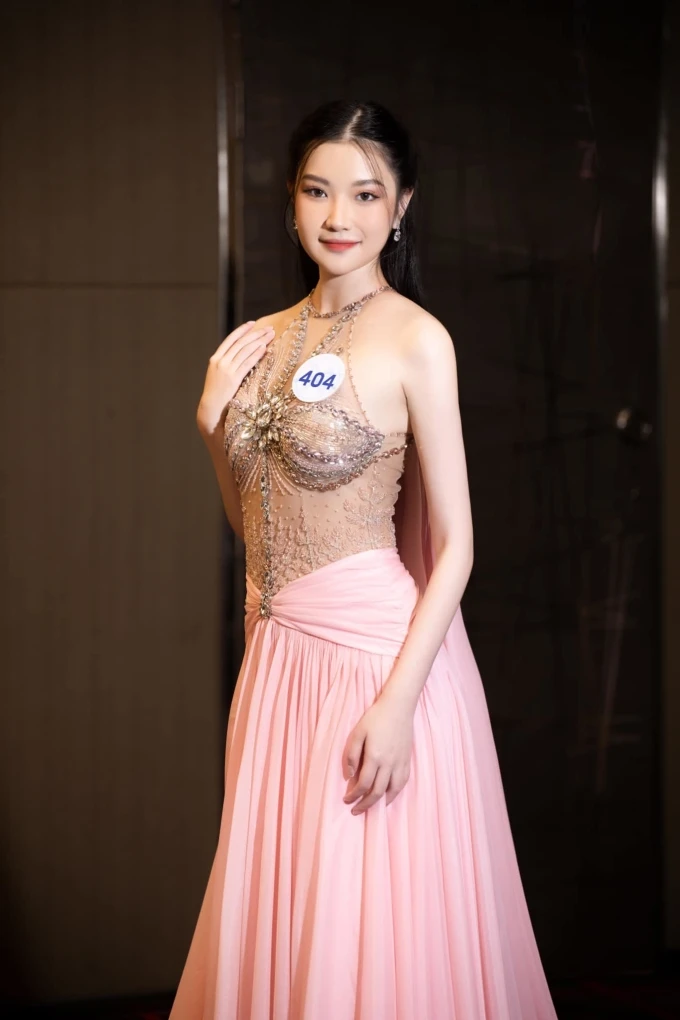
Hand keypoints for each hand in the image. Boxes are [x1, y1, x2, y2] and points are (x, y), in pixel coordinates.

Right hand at [196, 320, 275, 436]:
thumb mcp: (218, 376)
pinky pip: (247, 363)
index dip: (242, 330)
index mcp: (215, 359)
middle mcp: (220, 361)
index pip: (230, 339)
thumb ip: (226, 365)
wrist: (211, 409)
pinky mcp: (233, 379)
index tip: (253, 324)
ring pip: (245, 351)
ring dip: (259, 341)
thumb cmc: (217, 395)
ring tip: (270, 335)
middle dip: (256, 334)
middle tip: (268, 328)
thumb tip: (241, 357)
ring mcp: (226, 370)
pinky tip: (264, 348)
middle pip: (241, 343)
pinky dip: (256, 354)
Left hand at [342, 694, 413, 814]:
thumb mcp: (357, 733)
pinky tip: (388, 796)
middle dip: (365, 804)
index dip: (354, 795)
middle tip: (355, 810)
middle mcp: (389, 764)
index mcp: (375, 757)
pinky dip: (395, 793)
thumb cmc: (375, 718)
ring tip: (371, 807)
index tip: (346, 800)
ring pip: (392, 791)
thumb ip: (352, 754)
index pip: (363, 784)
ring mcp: (400, 763)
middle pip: (377, 792)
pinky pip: (403, 783)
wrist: (398, 708)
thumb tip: (350, 775)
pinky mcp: (407, 761)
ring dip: (380, 802)